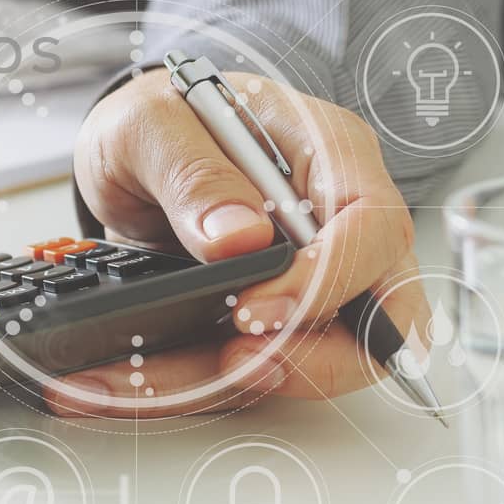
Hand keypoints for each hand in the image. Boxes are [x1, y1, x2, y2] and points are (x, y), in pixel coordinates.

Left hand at [48, 68, 427, 417]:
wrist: (129, 150)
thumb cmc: (158, 116)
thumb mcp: (150, 123)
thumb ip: (190, 171)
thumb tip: (237, 238)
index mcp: (326, 153)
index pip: (372, 226)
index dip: (329, 279)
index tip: (255, 307)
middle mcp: (332, 221)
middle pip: (378, 314)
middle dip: (313, 360)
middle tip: (232, 362)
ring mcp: (307, 276)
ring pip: (315, 359)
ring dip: (235, 383)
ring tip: (151, 379)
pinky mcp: (269, 318)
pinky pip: (251, 368)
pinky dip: (191, 386)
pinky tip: (125, 383)